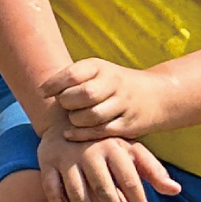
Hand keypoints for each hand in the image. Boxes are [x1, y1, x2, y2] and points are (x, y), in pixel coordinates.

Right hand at [37, 123, 180, 201]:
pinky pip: (53, 192)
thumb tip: (176, 190)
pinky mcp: (47, 164)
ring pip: (78, 195)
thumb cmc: (106, 143)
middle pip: (104, 192)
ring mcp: (66, 159)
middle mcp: (89, 153)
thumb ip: (153, 170)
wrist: (66, 120)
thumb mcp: (131, 151)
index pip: (129, 180)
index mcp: (113, 147)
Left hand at [39, 57, 174, 140]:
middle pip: (83, 94)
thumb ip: (73, 78)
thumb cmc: (115, 84)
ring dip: (75, 120)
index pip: (73, 73)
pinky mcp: (129, 125)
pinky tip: (70, 133)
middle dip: (67, 103)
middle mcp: (114, 83)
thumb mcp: (98, 71)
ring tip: (73, 117)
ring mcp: (124, 104)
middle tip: (65, 106)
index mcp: (101, 67)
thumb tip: (41, 90)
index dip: (53, 84)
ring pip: (91, 115)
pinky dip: (81, 134)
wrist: (159, 96)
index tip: (43, 92)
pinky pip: (100, 131)